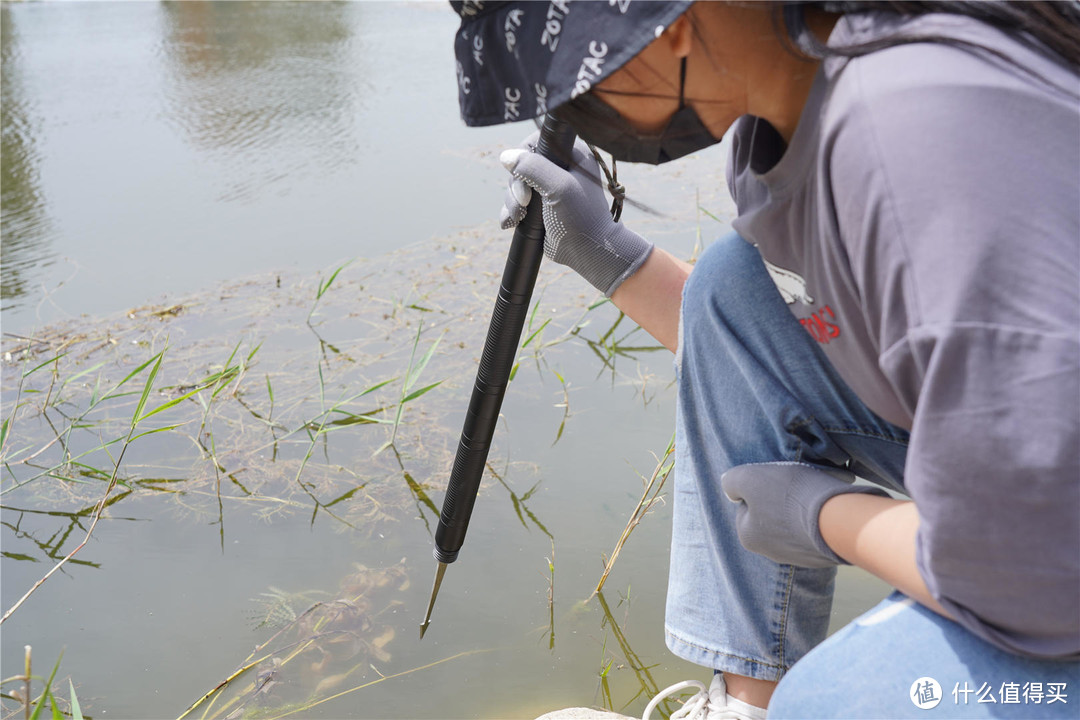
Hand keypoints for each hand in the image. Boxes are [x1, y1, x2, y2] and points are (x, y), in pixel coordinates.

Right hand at [499, 135, 652, 296]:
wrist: (587, 251)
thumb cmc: (580, 217)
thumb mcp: (558, 187)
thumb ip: (533, 167)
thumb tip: (506, 156)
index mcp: (572, 155)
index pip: (538, 141)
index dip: (524, 155)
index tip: (522, 175)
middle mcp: (560, 168)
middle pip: (522, 164)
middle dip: (516, 185)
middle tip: (524, 202)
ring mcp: (548, 188)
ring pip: (516, 185)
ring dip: (512, 201)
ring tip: (518, 217)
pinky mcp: (540, 206)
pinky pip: (516, 202)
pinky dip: (510, 212)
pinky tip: (511, 222)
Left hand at [721, 462, 889, 567]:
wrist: (838, 520)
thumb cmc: (789, 496)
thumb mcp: (749, 477)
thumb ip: (732, 480)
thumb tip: (729, 487)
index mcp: (749, 537)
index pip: (748, 505)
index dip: (760, 487)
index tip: (776, 482)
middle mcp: (771, 553)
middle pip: (772, 515)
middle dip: (783, 499)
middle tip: (798, 485)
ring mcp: (800, 557)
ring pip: (796, 523)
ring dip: (804, 507)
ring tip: (816, 493)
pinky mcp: (826, 555)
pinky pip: (819, 530)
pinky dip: (823, 518)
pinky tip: (831, 507)